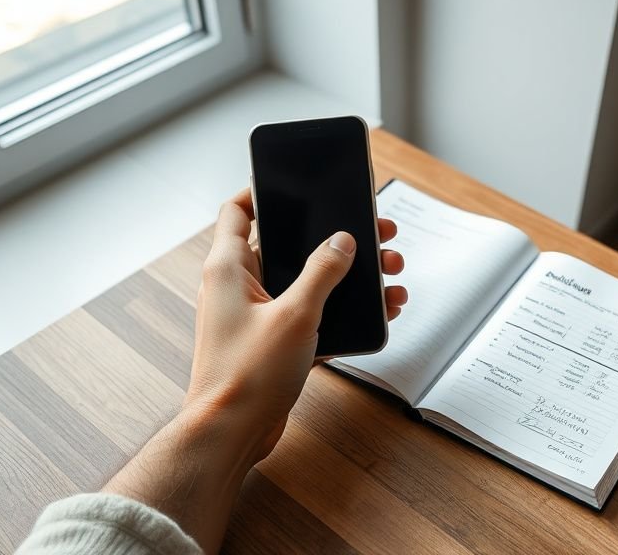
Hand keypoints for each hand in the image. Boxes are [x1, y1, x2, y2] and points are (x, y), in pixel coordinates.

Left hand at [183, 188, 406, 461]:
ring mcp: (256, 315)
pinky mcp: (272, 342)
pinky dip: (341, 309)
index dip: (263, 190)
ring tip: (388, 272)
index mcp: (230, 267)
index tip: (298, 183)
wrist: (233, 434)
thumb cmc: (247, 375)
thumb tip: (343, 240)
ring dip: (346, 276)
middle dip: (334, 237)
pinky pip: (312, 313)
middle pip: (288, 244)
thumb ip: (322, 272)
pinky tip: (377, 310)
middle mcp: (239, 286)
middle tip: (373, 231)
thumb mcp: (295, 314)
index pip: (239, 209)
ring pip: (306, 280)